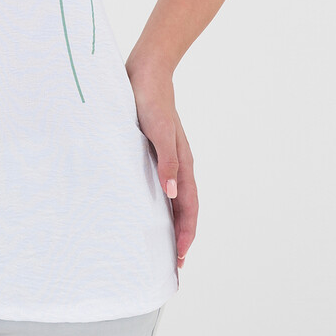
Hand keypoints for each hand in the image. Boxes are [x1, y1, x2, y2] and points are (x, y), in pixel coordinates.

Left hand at [128, 70, 197, 270]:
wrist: (146, 71)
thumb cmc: (151, 100)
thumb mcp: (159, 132)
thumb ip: (167, 161)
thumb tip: (172, 193)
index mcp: (183, 163)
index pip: (188, 207)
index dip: (185, 233)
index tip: (179, 258)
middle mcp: (178, 164)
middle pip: (183, 208)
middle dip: (180, 236)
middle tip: (173, 264)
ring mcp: (166, 158)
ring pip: (173, 198)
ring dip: (170, 222)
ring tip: (162, 245)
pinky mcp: (153, 150)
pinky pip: (159, 184)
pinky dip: (158, 202)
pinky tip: (146, 207)